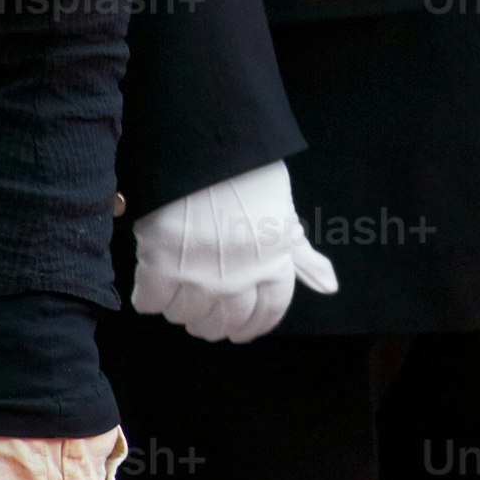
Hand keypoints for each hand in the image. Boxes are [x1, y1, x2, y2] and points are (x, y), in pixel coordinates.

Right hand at [130, 160, 339, 342]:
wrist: (209, 149)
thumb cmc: (251, 178)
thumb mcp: (284, 217)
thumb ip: (302, 257)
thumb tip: (330, 286)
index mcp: (273, 267)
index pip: (267, 314)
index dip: (251, 326)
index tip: (238, 331)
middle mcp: (239, 279)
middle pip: (222, 323)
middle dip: (211, 323)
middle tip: (200, 312)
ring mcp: (200, 274)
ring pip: (186, 316)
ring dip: (180, 311)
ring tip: (176, 295)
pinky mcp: (161, 262)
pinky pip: (151, 300)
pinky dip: (149, 299)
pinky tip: (151, 288)